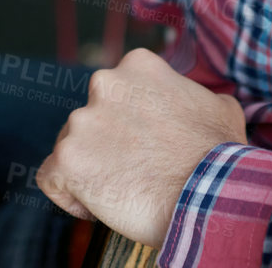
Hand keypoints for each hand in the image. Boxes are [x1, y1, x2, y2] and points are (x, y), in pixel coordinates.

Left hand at [37, 49, 246, 248]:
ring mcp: (82, 122)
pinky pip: (51, 177)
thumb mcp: (220, 106)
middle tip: (136, 172)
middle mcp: (104, 85)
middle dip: (107, 145)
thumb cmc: (219, 154)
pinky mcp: (68, 160)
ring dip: (91, 169)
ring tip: (124, 192)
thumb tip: (198, 104)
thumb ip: (194, 96)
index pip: (115, 93)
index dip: (128, 124)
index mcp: (137, 66)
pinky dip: (69, 194)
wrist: (211, 193)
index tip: (145, 147)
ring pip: (71, 147)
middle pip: (90, 119)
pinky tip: (96, 206)